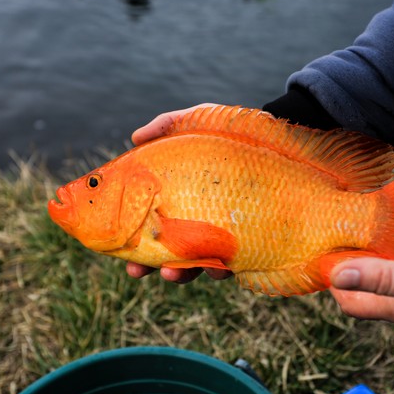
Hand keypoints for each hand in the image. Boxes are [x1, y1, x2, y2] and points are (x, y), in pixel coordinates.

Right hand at [127, 103, 233, 282]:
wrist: (278, 141)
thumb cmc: (231, 132)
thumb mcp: (199, 120)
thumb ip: (168, 125)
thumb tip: (136, 137)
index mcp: (176, 197)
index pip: (148, 222)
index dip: (130, 238)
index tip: (115, 247)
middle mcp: (195, 220)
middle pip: (165, 250)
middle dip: (147, 264)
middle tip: (135, 270)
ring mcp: (221, 234)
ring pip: (196, 264)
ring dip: (181, 272)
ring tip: (173, 272)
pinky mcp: (247, 242)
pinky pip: (231, 263)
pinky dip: (221, 268)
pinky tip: (217, 266)